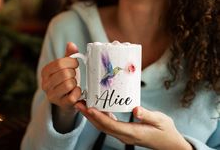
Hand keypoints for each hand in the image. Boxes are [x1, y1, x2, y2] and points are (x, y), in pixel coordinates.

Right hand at [41, 42, 81, 113]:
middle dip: (74, 73)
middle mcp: (45, 84)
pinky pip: (72, 97)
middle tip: (74, 75)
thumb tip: (71, 44)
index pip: (59, 63)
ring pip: (69, 85)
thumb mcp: (67, 65)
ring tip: (74, 83)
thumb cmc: (67, 78)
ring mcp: (52, 95)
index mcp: (45, 72)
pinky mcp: (60, 104)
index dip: (71, 62)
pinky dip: (78, 92)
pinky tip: (77, 91)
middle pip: (65, 74)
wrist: (67, 98)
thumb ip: (69, 54)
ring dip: (75, 83)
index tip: (75, 64)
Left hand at [75, 102, 192, 149]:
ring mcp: (124, 135)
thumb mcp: (160, 120)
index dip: (99, 117)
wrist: (169, 143)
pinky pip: (109, 125)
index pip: (111, 125)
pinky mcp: (125, 132)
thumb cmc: (165, 131)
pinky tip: (98, 109)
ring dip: (92, 117)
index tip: (88, 108)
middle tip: (78, 104)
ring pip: (104, 126)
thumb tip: (136, 109)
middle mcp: (125, 136)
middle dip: (89, 116)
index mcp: (132, 133)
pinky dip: (101, 117)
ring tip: (83, 105)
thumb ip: (148, 115)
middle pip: (102, 126)